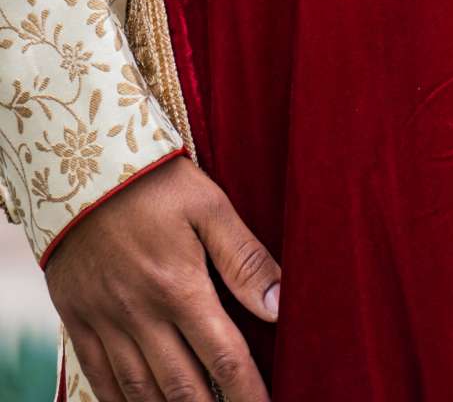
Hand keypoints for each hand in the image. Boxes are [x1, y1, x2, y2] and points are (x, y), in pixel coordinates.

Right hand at [46, 153, 278, 401]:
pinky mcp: (78, 320)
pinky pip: (99, 377)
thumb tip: (279, 305)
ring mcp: (105, 322)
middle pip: (182, 386)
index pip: (224, 356)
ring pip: (141, 390)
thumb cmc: (155, 182)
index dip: (247, 391)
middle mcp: (141, 314)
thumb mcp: (209, 206)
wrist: (82, 169)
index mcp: (180, 287)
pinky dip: (121, 400)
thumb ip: (245, 258)